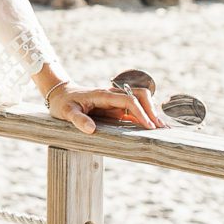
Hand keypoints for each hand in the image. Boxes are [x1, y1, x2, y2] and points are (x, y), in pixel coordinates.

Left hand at [45, 80, 164, 133]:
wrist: (61, 94)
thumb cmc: (64, 104)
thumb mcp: (66, 112)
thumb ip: (77, 119)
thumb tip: (91, 129)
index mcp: (103, 95)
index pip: (128, 100)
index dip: (140, 112)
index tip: (149, 126)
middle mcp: (113, 95)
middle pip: (140, 95)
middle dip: (151, 110)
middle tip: (160, 128)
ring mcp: (116, 101)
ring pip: (141, 100)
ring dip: (152, 111)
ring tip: (162, 128)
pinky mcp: (117, 107)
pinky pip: (135, 108)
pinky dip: (146, 116)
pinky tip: (153, 127)